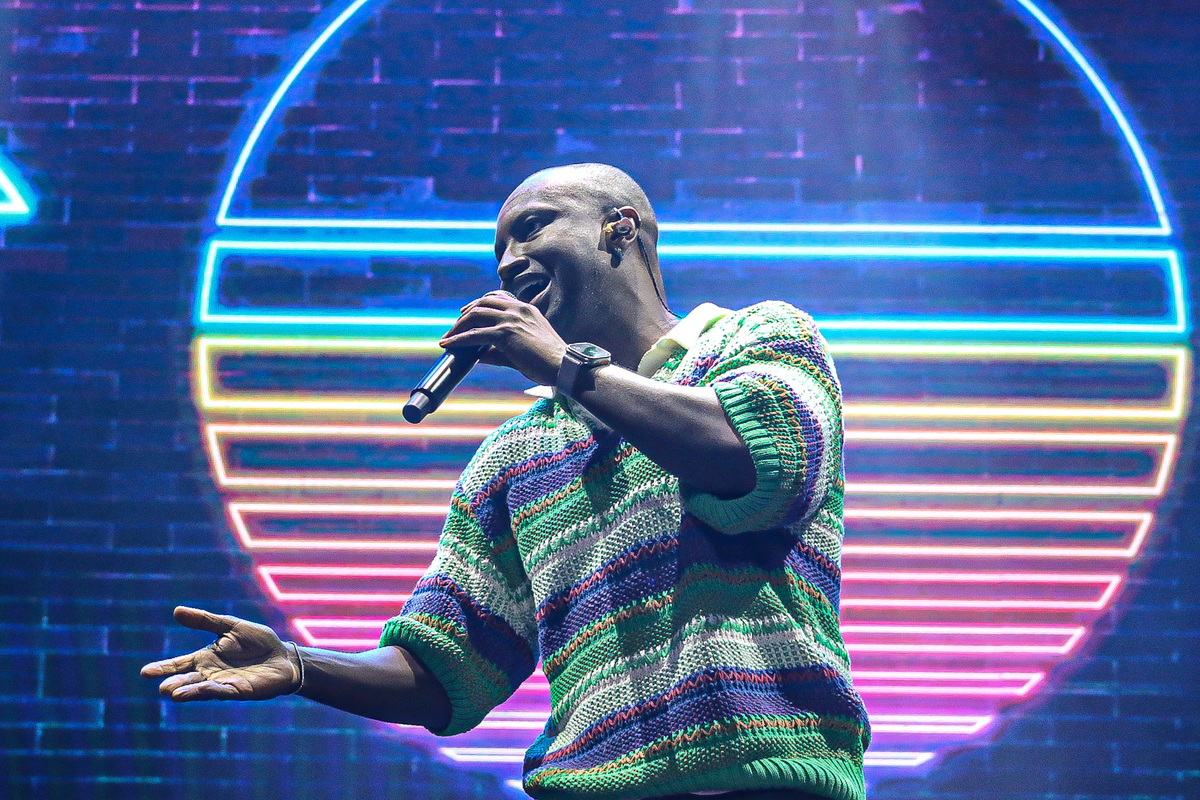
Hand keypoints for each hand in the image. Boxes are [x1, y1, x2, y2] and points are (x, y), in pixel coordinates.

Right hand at [140, 606, 299, 701]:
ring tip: (173, 693)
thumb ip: (205, 620)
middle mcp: (211, 674)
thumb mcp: (230, 626)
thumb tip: (177, 611)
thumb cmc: (257, 642)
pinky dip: (213, 691)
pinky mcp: (241, 690)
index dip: (163, 668)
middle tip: (162, 687)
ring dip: (189, 691)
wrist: (283, 656)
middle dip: (175, 683)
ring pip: (203, 689)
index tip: (145, 672)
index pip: (179, 664)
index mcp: (206, 658)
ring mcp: (224, 684)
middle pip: (188, 680)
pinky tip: (203, 690)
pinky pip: (224, 691)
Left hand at [440, 291, 566, 385]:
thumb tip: (479, 354)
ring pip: (475, 315)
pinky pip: (474, 334)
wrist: (563, 366)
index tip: (467, 313)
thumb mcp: (524, 349)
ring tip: (448, 337)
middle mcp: (518, 310)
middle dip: (465, 314)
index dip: (479, 303)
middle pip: (482, 303)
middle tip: (454, 327)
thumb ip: (501, 349)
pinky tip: (448, 345)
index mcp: (526, 309)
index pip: (497, 297)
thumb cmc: (549, 362)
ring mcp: (511, 320)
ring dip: (458, 326)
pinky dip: (458, 339)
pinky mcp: (505, 334)